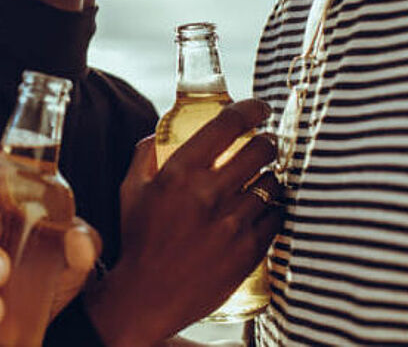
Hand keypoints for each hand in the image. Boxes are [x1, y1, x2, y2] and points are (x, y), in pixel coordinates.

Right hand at [86, 99, 284, 346]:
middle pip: (262, 149)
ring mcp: (232, 223)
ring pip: (272, 183)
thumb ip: (145, 154)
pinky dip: (271, 210)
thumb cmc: (139, 241)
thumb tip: (160, 129)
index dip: (251, 108)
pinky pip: (276, 216)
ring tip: (257, 185)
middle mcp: (208, 194)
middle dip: (267, 143)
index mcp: (180, 173)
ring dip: (268, 179)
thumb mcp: (131, 191)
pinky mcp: (249, 249)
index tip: (259, 108)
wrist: (147, 298)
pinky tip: (259, 212)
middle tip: (263, 147)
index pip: (228, 124)